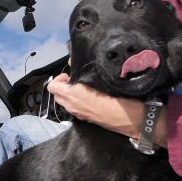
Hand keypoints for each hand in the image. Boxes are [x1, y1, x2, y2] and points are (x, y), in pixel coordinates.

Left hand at [46, 74, 167, 146]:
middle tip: (75, 80)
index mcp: (72, 95)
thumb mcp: (100, 79)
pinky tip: (91, 97)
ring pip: (65, 103)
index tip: (70, 75)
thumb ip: (85, 71)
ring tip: (83, 87)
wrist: (129, 118)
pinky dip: (77, 102)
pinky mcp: (86, 119)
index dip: (58, 78)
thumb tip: (73, 62)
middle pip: (57, 95)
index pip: (52, 86)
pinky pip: (75, 108)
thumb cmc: (115, 98)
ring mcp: (78, 114)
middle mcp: (72, 106)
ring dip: (70, 94)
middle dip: (63, 86)